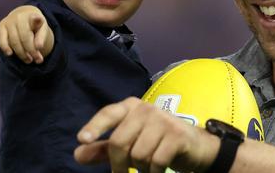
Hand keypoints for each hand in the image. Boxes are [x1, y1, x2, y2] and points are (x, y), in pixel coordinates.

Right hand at [0, 5, 53, 63]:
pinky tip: (10, 54)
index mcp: (32, 15)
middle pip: (24, 38)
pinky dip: (5, 47)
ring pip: (14, 41)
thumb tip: (38, 46)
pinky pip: (2, 39)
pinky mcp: (1, 27)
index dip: (37, 38)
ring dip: (21, 53)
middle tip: (38, 60)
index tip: (40, 47)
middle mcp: (19, 17)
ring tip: (29, 60)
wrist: (24, 15)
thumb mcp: (42, 28)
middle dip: (31, 51)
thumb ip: (41, 36)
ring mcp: (9, 21)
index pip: (36, 29)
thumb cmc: (35, 24)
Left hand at [74, 97, 220, 172]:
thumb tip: (78, 154)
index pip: (110, 113)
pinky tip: (159, 170)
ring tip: (150, 167)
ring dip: (142, 169)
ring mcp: (163, 120)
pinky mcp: (177, 135)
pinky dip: (155, 172)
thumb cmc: (158, 144)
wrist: (196, 147)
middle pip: (119, 141)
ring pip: (138, 155)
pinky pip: (156, 161)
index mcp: (132, 108)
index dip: (95, 126)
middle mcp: (146, 109)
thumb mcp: (130, 145)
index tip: (82, 139)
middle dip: (119, 165)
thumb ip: (103, 150)